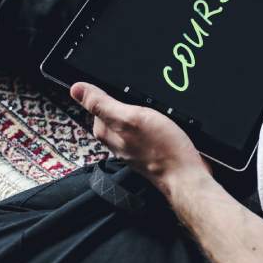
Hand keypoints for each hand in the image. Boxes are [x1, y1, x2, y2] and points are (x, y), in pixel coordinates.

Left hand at [70, 82, 211, 193]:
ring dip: (144, 111)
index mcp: (106, 132)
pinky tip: (163, 122)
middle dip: (130, 101)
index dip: (112, 91)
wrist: (186, 175)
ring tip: (156, 113)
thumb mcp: (130, 118)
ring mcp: (133, 145)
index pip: (97, 103)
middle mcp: (117, 140)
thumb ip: (102, 104)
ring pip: (133, 119)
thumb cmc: (161, 149)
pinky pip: (147, 128)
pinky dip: (154, 121)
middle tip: (145, 102)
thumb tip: (76, 88)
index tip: (128, 92)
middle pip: (116, 110)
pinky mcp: (149, 148)